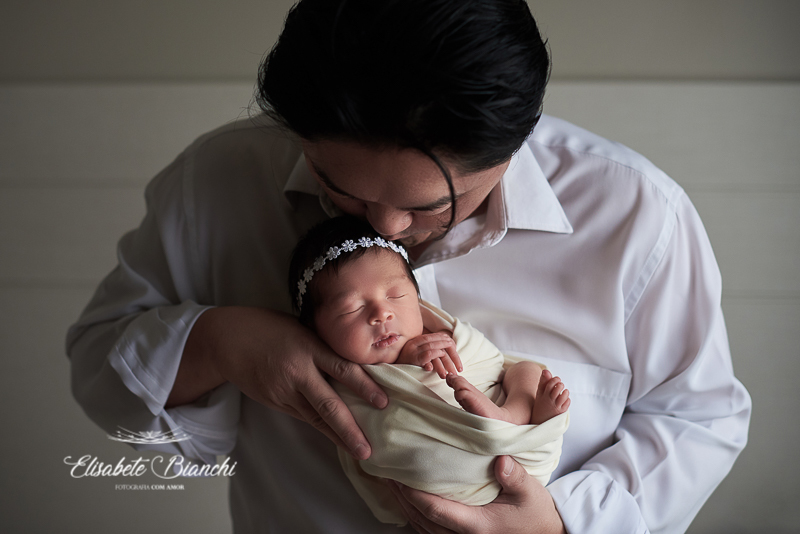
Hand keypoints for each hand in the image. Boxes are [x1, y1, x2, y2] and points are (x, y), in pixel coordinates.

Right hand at [181, 306, 387, 459]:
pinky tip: (335, 437)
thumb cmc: (270, 328)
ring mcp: (284, 391)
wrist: (228, 340)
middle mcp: (298, 372)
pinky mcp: (274, 402)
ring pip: (315, 418)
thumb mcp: (302, 329)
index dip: (365, 386)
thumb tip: (354, 363)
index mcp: (309, 348)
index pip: (343, 369)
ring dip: (337, 436)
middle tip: (368, 449)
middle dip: (350, 429)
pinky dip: (320, 427)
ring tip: (357, 451)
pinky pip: (302, 416)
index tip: (384, 402)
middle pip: (328, 405)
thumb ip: (324, 347)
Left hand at [387, 456, 565, 533]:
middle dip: (402, 498)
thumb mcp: (531, 492)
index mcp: (475, 525)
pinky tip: (410, 500)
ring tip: (392, 484)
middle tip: (386, 474)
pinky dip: (416, 515)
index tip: (398, 476)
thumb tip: (500, 460)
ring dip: (405, 506)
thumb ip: (515, 477)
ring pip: (422, 526)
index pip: (435, 510)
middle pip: (421, 519)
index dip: (413, 494)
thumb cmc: (535, 514)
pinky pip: (430, 530)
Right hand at [396, 332, 462, 377]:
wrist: (386, 368)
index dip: (452, 349)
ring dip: (445, 362)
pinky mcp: (411, 357)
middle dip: (452, 357)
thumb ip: (428, 352)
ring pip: (435, 349)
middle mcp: (417, 342)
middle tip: (458, 370)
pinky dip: (435, 360)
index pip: (441, 337)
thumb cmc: (402, 364)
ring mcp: (413, 349)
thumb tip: (445, 355)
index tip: (458, 361)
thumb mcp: (416, 355)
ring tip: (450, 373)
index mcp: (420, 339)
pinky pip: (427, 355)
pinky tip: (439, 369)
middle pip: (441, 342)